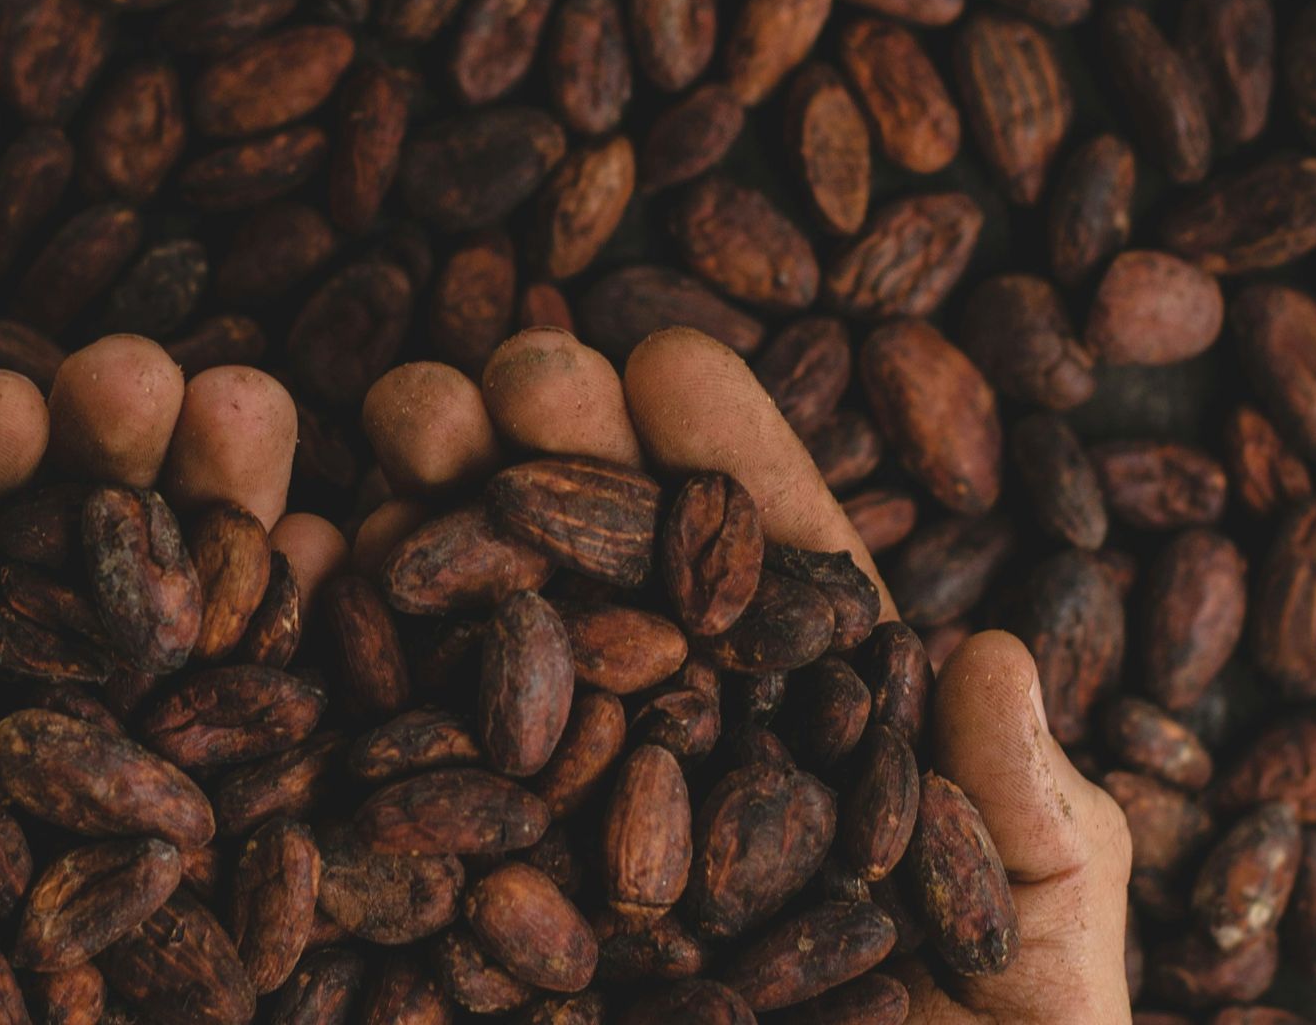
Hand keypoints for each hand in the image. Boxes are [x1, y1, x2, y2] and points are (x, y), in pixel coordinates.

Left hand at [0, 339, 345, 1023]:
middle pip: (64, 581)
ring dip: (221, 518)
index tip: (6, 404)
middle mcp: (23, 764)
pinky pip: (279, 761)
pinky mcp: (229, 890)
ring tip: (252, 420)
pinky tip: (341, 560)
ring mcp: (135, 815)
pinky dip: (312, 656)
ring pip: (183, 641)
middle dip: (110, 464)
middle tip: (153, 378)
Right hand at [358, 327, 1133, 1023]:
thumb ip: (1029, 843)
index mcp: (801, 793)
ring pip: (471, 669)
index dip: (722, 472)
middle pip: (603, 600)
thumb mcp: (1026, 1002)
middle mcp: (652, 806)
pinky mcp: (423, 943)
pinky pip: (362, 803)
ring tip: (394, 418)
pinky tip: (286, 566)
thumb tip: (993, 657)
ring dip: (428, 533)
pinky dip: (312, 682)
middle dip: (553, 468)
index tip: (667, 356)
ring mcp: (528, 869)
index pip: (765, 603)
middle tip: (509, 367)